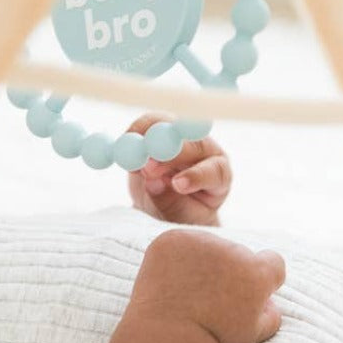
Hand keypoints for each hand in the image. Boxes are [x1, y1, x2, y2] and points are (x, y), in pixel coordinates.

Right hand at [125, 112, 230, 226]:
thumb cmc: (181, 216)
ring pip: (171, 125)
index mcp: (219, 175)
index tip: (177, 185)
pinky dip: (135, 133)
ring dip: (149, 138)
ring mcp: (183, 137)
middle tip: (147, 168)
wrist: (166, 208)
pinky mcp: (162, 129)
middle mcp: (206, 151)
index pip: (214, 171)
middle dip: (169, 153)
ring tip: (131, 158)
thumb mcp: (180, 219)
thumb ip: (169, 202)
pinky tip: (124, 147)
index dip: (196, 175)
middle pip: (192, 142)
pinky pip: (149, 123)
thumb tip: (153, 181)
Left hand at [130, 229, 284, 342]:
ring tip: (185, 293)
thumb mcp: (252, 335)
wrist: (166, 339)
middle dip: (227, 271)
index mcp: (257, 272)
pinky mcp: (173, 239)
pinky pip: (180, 244)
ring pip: (207, 247)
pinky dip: (174, 258)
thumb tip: (269, 302)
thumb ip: (270, 315)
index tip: (247, 290)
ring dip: (201, 262)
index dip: (262, 277)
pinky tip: (168, 282)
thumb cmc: (211, 342)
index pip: (272, 261)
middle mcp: (233, 250)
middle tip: (207, 299)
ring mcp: (201, 242)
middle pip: (236, 254)